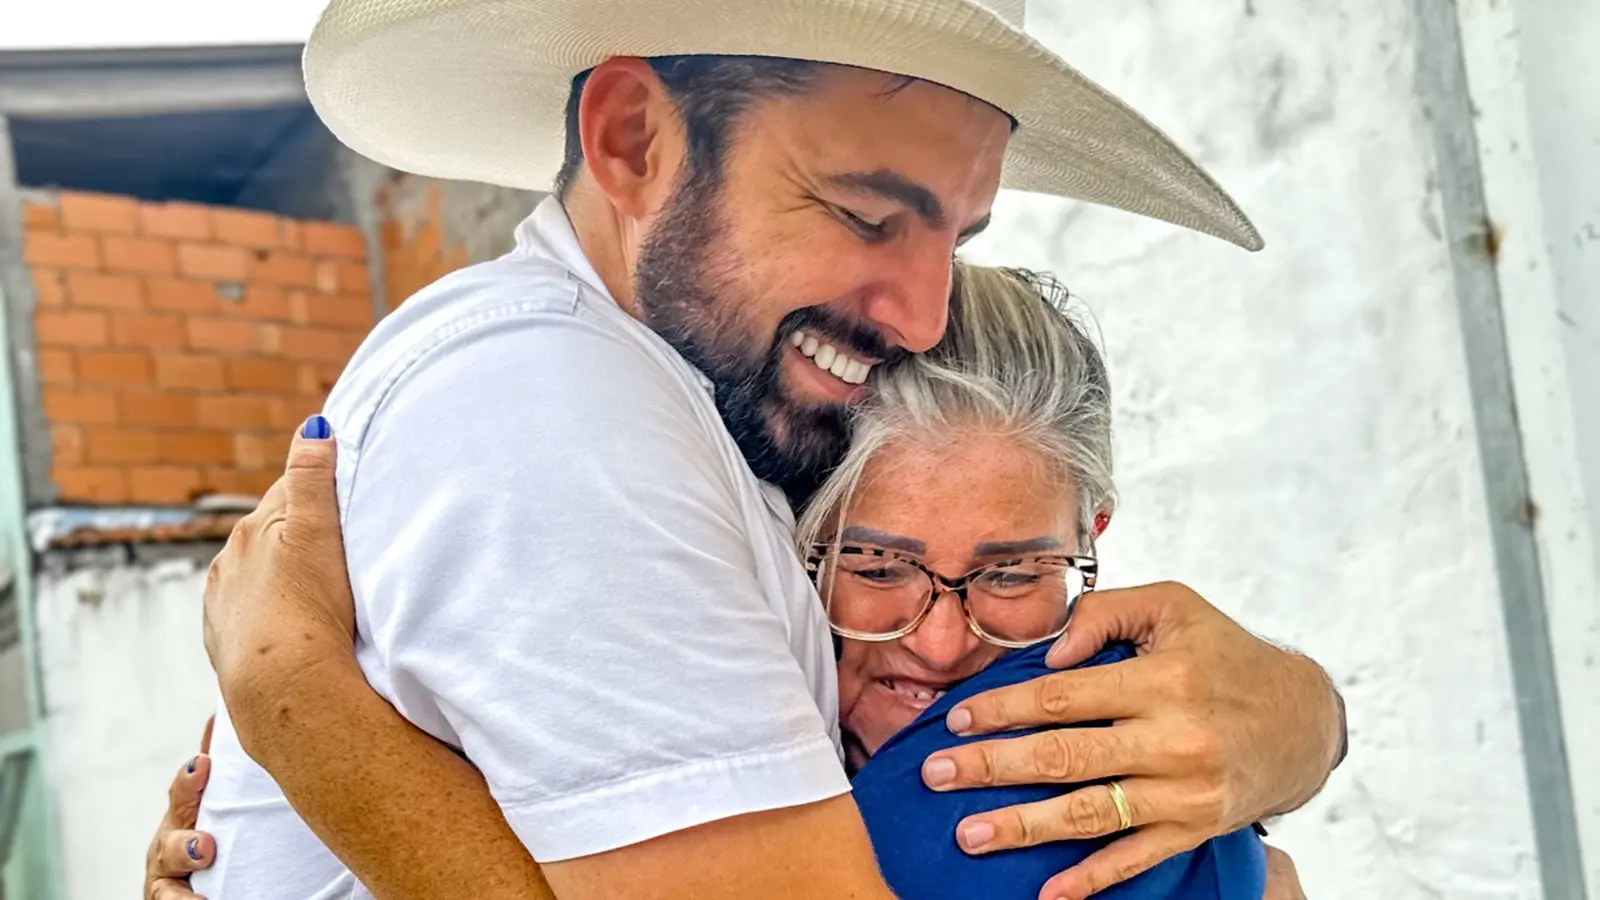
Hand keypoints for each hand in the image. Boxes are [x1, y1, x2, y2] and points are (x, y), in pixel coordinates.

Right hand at [144, 718, 216, 899]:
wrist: (202, 882)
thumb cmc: (212, 831)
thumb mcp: (215, 800)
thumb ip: (220, 767)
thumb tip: (220, 717)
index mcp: (184, 815)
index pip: (182, 794)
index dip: (190, 781)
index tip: (203, 765)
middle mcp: (169, 849)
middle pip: (170, 846)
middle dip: (184, 846)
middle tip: (205, 847)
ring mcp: (167, 882)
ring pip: (167, 886)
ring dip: (182, 890)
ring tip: (201, 892)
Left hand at [204, 417, 357, 757]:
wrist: (282, 688)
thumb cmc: (308, 610)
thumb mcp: (317, 532)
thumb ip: (313, 477)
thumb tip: (313, 427)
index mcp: (256, 527)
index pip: (292, 489)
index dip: (321, 491)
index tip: (347, 500)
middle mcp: (232, 558)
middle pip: (271, 530)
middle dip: (299, 533)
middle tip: (340, 549)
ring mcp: (224, 600)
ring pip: (257, 572)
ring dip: (281, 575)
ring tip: (317, 592)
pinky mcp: (225, 639)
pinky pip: (249, 614)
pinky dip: (268, 612)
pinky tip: (291, 625)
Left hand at [922, 582, 1340, 899]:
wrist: (1304, 719)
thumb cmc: (1225, 655)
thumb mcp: (1174, 606)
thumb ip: (1105, 614)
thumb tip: (1048, 651)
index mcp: (1163, 679)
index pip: (1064, 696)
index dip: (1004, 708)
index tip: (958, 718)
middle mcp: (1175, 739)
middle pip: (1066, 756)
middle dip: (993, 768)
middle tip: (937, 774)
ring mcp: (1185, 792)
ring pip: (1092, 813)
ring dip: (1025, 827)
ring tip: (969, 835)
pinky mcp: (1194, 829)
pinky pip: (1136, 859)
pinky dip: (1092, 880)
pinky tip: (1049, 893)